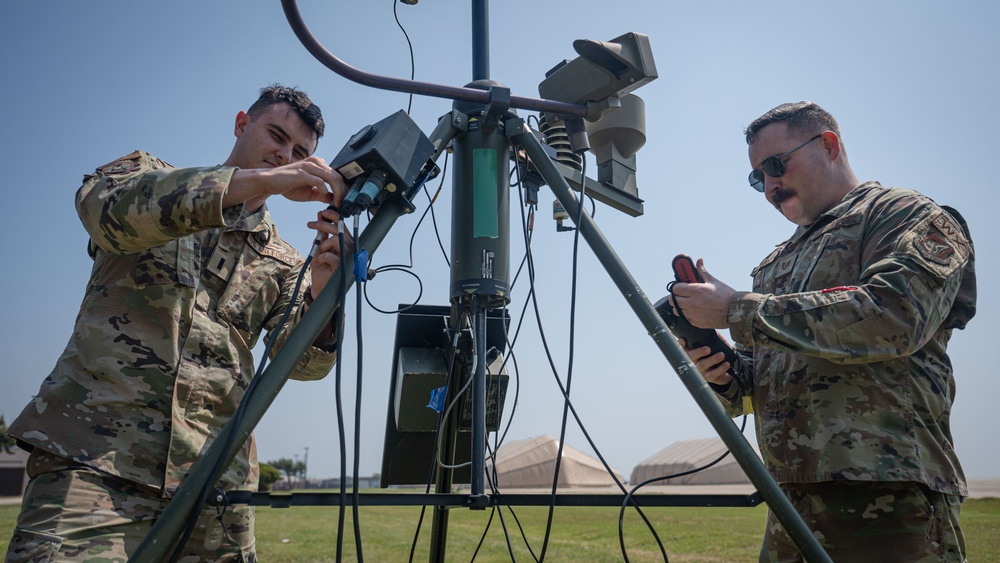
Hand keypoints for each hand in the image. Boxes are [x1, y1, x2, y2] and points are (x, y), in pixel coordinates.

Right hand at [226, 156, 347, 209]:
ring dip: (337, 192)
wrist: (269, 182)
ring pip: (332, 178)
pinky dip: (325, 190)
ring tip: (338, 203)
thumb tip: (334, 199)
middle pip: (337, 176)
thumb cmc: (288, 186)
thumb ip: (322, 194)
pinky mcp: (302, 173)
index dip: (343, 188)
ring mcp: (309, 166)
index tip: (345, 200)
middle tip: (344, 204)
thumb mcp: (309, 192)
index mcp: (318, 164)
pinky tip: (324, 197)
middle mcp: (315, 162)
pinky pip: (319, 181)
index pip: (337, 175)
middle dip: (343, 192)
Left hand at [306, 208, 353, 298]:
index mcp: (345, 242)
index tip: (322, 212)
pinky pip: (330, 255)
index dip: (334, 216)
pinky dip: (322, 257)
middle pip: (339, 230)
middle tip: (310, 224)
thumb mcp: (319, 247)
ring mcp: (347, 257)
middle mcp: (349, 248)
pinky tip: (323, 263)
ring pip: (336, 240)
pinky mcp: (343, 267)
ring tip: (321, 252)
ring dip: (324, 244)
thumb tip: (320, 215)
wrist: (319, 286)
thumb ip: (322, 233)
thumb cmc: (321, 267)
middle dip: (323, 224)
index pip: (342, 225)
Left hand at [668, 258, 734, 329]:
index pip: (675, 288)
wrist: (735, 311)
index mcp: (697, 290)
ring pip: (677, 310)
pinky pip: (685, 317)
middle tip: (682, 294)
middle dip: (676, 296)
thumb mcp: (713, 281)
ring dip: (680, 305)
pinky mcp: (696, 323)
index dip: (676, 286)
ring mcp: (694, 314)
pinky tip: (695, 309)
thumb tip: (699, 261)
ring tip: (688, 302)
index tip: (679, 286)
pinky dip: (687, 313)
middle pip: (673, 300)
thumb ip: (702, 271)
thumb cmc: (725, 295)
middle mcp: (693, 303)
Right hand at [679, 338, 733, 385]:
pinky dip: (720, 369)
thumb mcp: (713, 343)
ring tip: (722, 355)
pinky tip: (726, 364)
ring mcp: (700, 371)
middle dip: (699, 352)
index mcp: (692, 352)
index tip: (683, 340)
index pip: (683, 348)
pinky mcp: (709, 378)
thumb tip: (711, 326)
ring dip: (712, 359)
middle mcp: (693, 362)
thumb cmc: (715, 353)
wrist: (725, 368)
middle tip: (708, 349)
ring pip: (702, 365)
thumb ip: (711, 336)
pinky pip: (713, 374)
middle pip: (691, 357)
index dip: (680, 345)